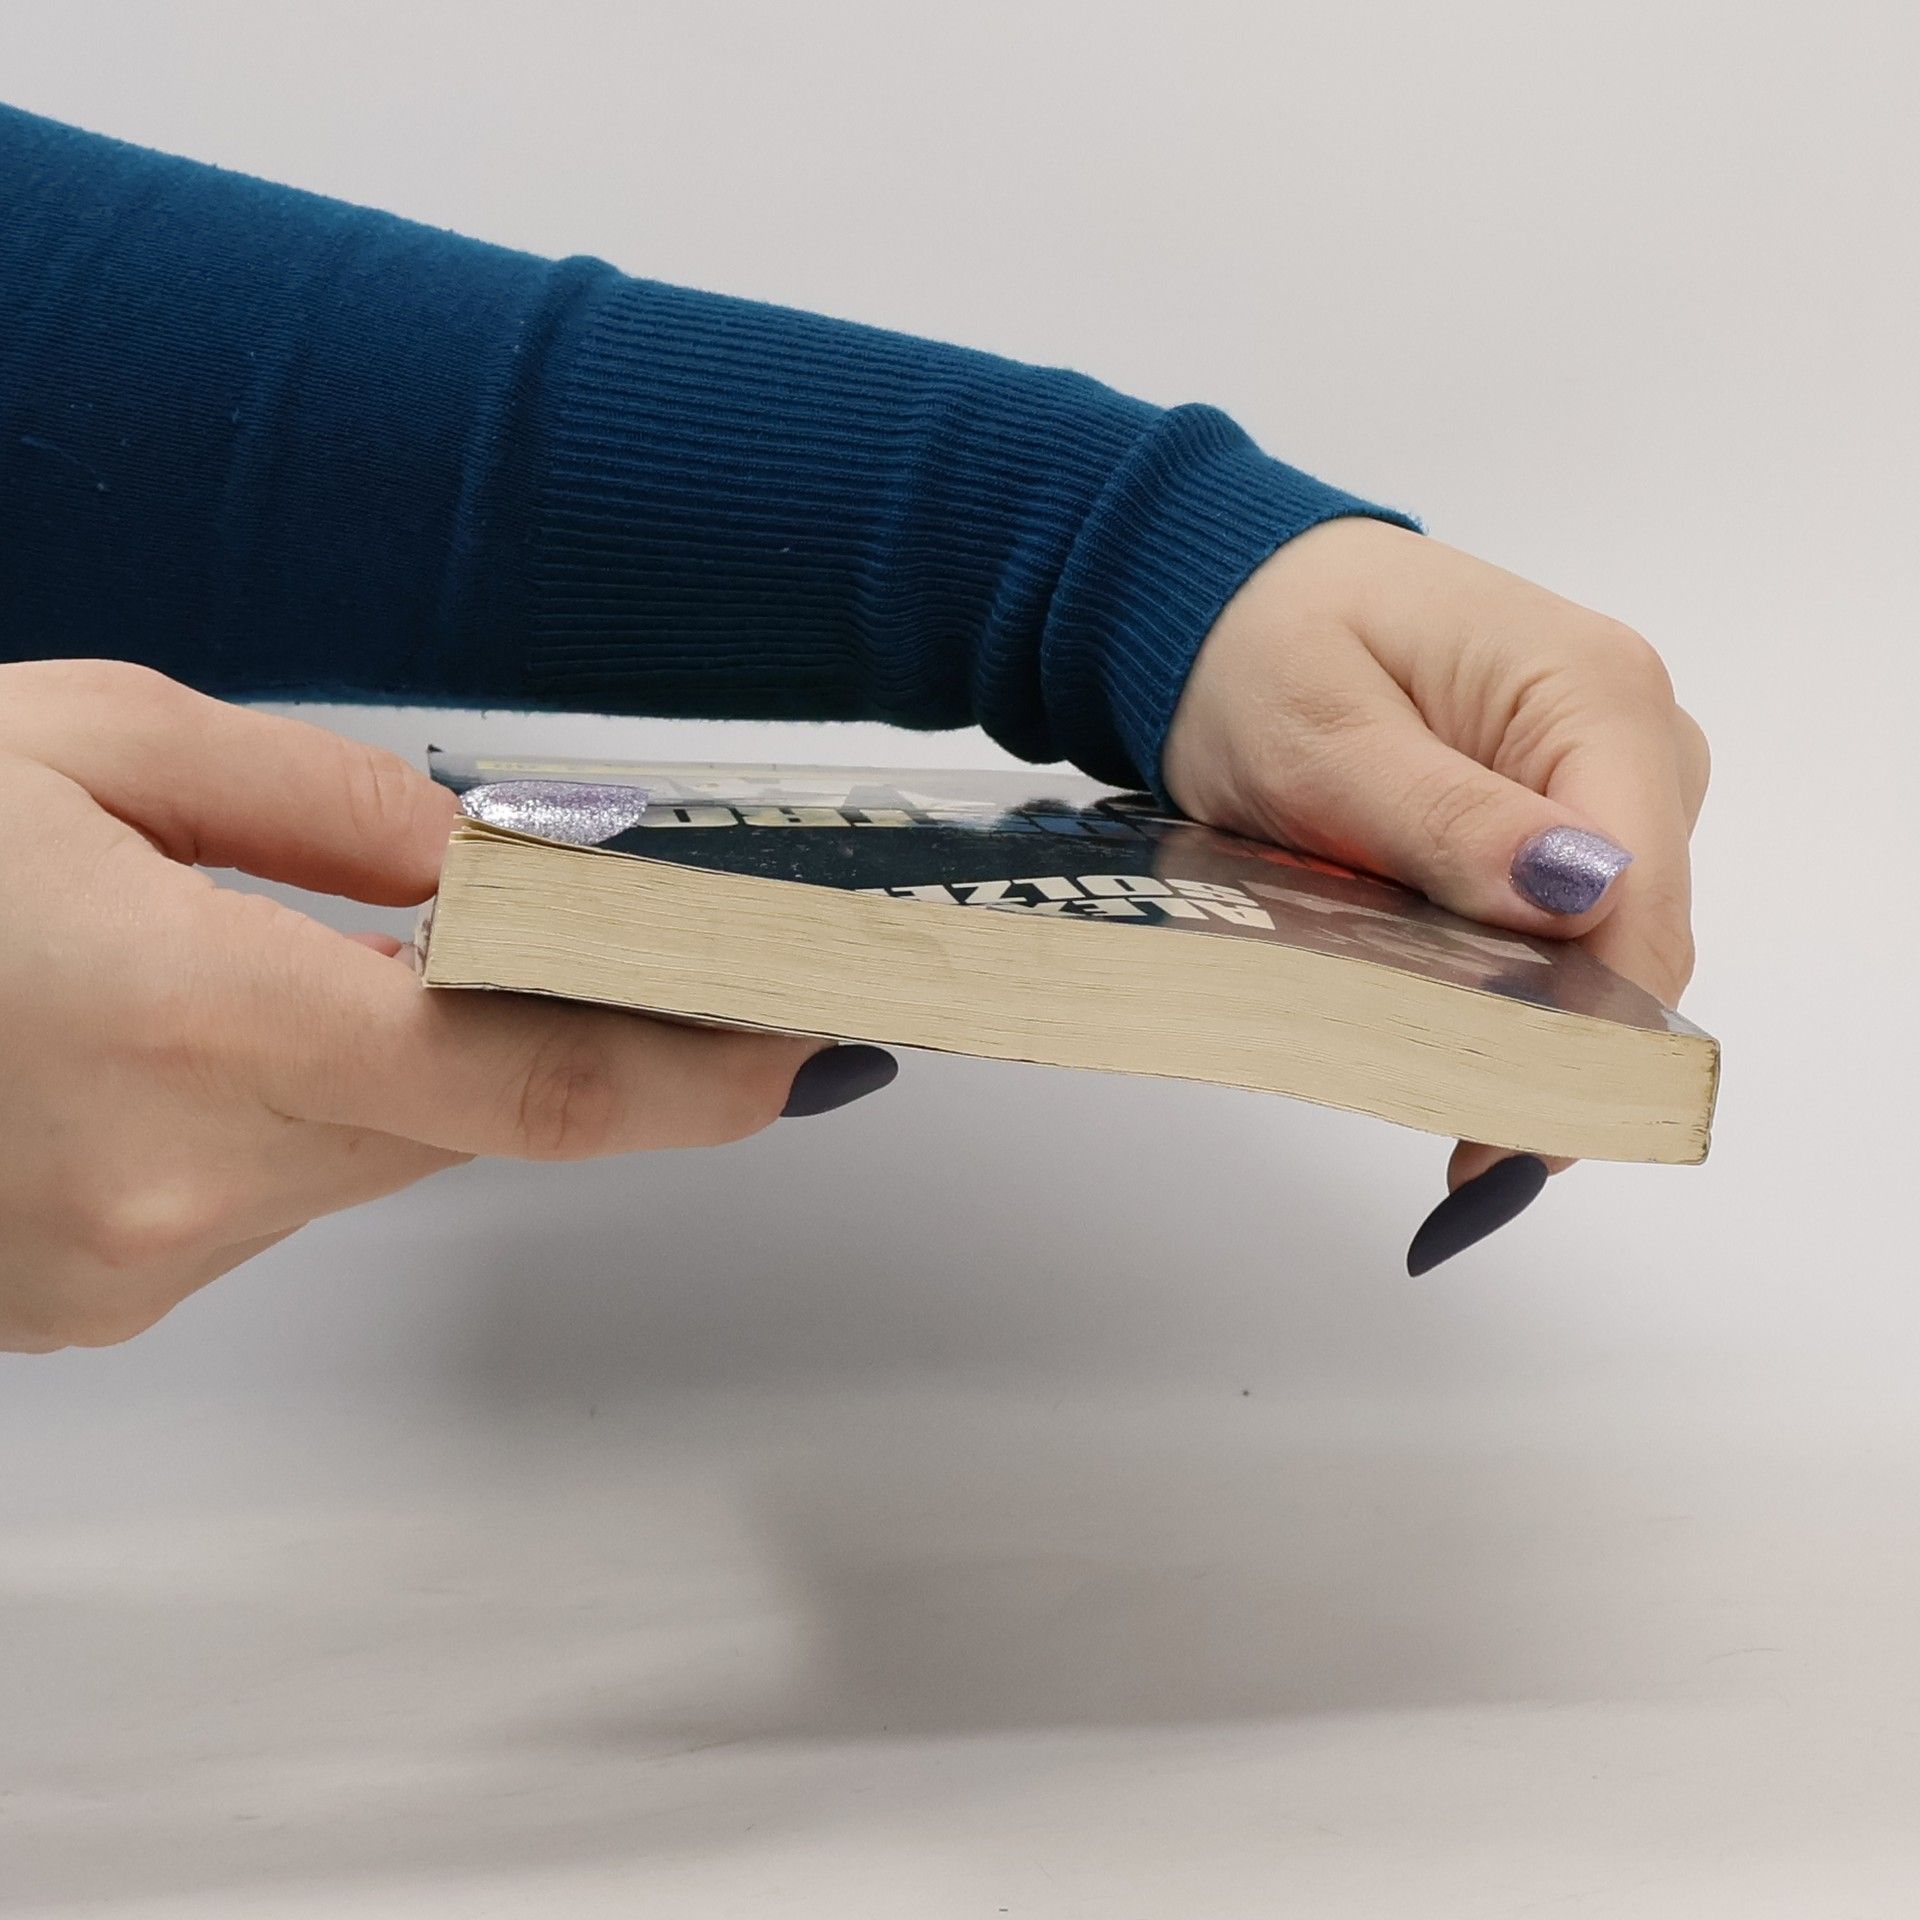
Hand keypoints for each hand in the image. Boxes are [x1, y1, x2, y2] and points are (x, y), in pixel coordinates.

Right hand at [0, 662, 887, 1351]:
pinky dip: (291, 1105)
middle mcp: (166, 1187)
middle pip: (464, 1112)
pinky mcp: (86, 1296)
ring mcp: (120, 1266)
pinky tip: (207, 1022)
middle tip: (632, 947)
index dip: (701, 1068)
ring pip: (371, 1154)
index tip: (817, 1040)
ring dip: (394, 1055)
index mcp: (180, 1025)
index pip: (531, 1079)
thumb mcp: (79, 742)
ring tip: (302, 946)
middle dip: (545, 1026)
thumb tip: (495, 867)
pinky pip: (271, 1190)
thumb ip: (321, 805)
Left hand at [1161, 520, 1708, 1261]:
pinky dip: (1513, 990)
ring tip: (1436, 1098)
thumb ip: (1446, 819)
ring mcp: (1608, 781)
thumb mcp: (1323, 737)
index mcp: (1594, 693)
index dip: (1587, 1027)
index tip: (1508, 1127)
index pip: (1638, 893)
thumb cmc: (1265, 645)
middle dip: (1557, 1045)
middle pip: (1636, 936)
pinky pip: (1567, 928)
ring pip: (1605, 948)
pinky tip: (1451, 1042)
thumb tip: (1577, 894)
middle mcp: (1632, 737)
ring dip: (1530, 1027)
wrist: (1237, 599)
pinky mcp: (1566, 816)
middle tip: (1460, 1150)